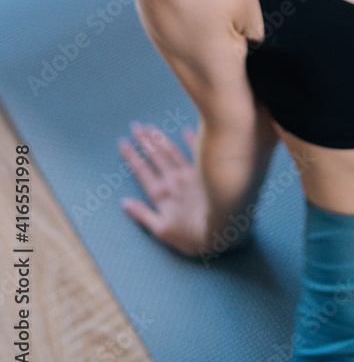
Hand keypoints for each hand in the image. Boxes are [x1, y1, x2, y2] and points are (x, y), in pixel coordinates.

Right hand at [118, 122, 209, 257]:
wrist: (223, 228)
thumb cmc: (191, 236)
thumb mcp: (162, 231)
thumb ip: (142, 215)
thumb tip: (124, 202)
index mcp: (161, 194)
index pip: (142, 171)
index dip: (131, 156)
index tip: (123, 142)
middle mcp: (173, 180)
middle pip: (156, 156)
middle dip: (144, 141)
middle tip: (135, 126)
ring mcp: (190, 174)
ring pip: (172, 151)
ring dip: (160, 139)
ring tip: (151, 127)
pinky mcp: (206, 173)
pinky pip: (196, 153)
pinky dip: (190, 140)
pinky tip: (186, 130)